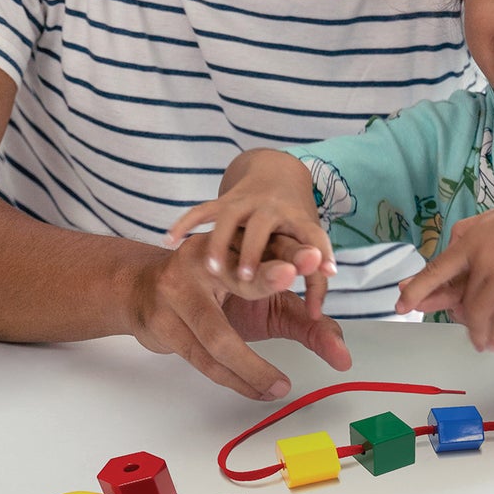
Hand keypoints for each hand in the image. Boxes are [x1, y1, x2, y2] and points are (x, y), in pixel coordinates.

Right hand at [129, 232, 350, 400]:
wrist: (143, 290)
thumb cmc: (215, 294)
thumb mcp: (265, 302)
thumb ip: (307, 324)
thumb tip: (344, 358)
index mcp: (236, 245)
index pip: (270, 247)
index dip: (292, 252)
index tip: (313, 258)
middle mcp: (206, 258)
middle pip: (241, 276)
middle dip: (266, 279)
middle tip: (291, 276)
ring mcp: (178, 288)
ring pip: (219, 335)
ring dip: (251, 366)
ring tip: (280, 386)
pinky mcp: (161, 321)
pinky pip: (202, 357)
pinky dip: (233, 378)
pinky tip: (257, 389)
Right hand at [165, 161, 333, 296]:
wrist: (277, 173)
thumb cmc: (293, 226)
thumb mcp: (309, 249)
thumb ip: (316, 283)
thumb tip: (320, 320)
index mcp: (299, 220)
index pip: (311, 235)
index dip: (318, 254)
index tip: (323, 272)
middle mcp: (272, 208)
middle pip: (262, 226)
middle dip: (254, 252)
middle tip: (244, 279)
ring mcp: (245, 202)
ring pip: (229, 217)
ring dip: (220, 241)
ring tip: (213, 268)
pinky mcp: (223, 201)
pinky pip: (202, 210)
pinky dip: (186, 223)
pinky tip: (171, 240)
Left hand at [396, 180, 493, 350]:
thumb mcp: (493, 219)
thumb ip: (471, 235)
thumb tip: (451, 244)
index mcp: (469, 238)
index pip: (436, 269)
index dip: (417, 289)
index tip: (400, 305)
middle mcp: (480, 253)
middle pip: (460, 298)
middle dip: (461, 321)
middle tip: (466, 335)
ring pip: (479, 312)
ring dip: (479, 333)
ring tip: (483, 344)